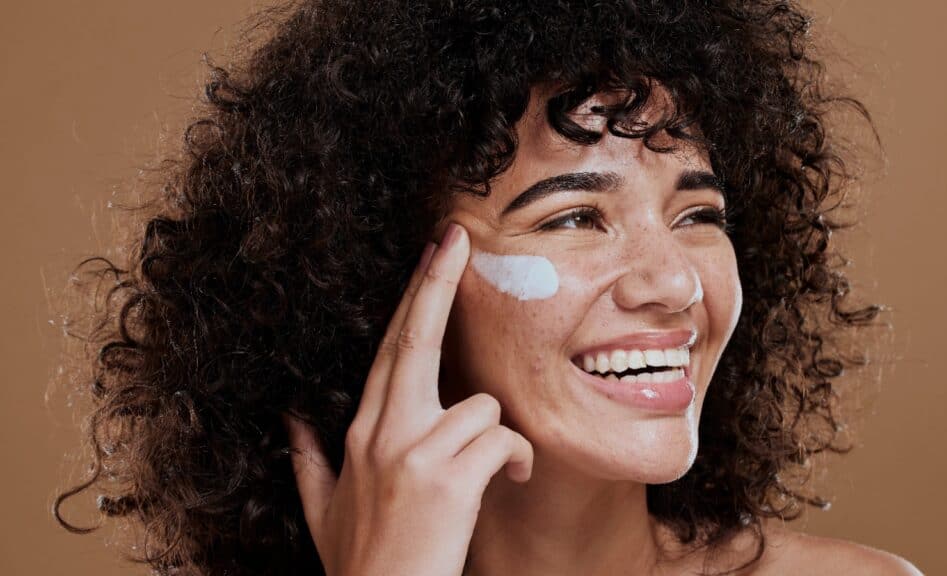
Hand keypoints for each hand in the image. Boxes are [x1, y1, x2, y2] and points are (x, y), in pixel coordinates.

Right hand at [283, 223, 533, 575]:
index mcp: (360, 433)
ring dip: (497, 436)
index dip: (410, 299)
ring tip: (497, 470)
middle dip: (436, 283)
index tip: (429, 256)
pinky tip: (508, 481)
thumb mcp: (320, 509)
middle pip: (413, 340)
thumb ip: (308, 460)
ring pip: (480, 405)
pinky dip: (514, 458)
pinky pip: (500, 439)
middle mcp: (383, 432)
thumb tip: (292, 421)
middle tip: (455, 238)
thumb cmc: (362, 563)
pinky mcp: (448, 479)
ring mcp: (413, 453)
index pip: (388, 349)